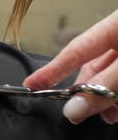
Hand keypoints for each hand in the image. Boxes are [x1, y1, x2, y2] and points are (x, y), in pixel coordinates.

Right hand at [24, 10, 117, 124]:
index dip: (51, 69)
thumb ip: (105, 84)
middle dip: (86, 92)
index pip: (74, 50)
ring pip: (109, 78)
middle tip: (77, 112)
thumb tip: (74, 107)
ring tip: (109, 114)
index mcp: (116, 25)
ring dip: (106, 99)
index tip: (30, 85)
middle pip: (92, 67)